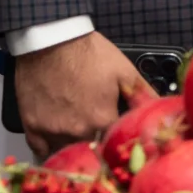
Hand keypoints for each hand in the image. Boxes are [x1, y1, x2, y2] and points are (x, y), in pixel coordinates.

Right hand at [13, 30, 151, 157]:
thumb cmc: (89, 54)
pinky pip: (41, 149)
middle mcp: (77, 131)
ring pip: (65, 152)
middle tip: (98, 138)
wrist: (52, 40)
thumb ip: (143, 95)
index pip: (115, 145)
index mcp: (103, 119)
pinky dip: (49, 147)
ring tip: (78, 137)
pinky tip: (56, 138)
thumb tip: (160, 110)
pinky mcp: (32, 126)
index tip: (119, 141)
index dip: (118, 143)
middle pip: (90, 151)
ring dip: (74, 148)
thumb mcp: (124, 70)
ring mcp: (52, 131)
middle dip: (97, 147)